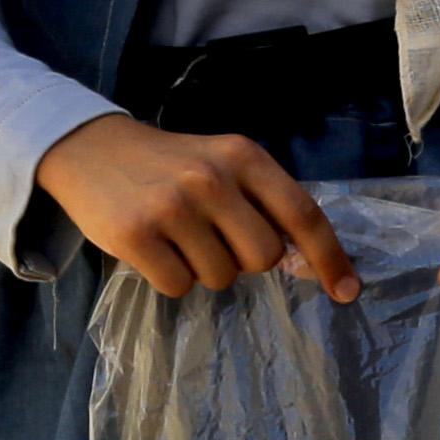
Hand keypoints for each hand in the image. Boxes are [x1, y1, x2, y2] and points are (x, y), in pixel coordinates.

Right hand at [35, 115, 357, 301]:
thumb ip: (263, 202)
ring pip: (220, 278)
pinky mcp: (136, 235)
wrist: (91, 149)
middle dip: (244, 260)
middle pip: (263, 258)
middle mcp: (210, 177)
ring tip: (177, 238)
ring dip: (204, 270)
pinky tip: (154, 248)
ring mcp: (172, 207)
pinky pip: (178, 286)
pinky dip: (171, 279)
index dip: (329, 257)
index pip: (302, 214)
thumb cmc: (169, 165)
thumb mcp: (223, 164)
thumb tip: (308, 261)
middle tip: (213, 238)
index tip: (347, 290)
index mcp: (243, 156)